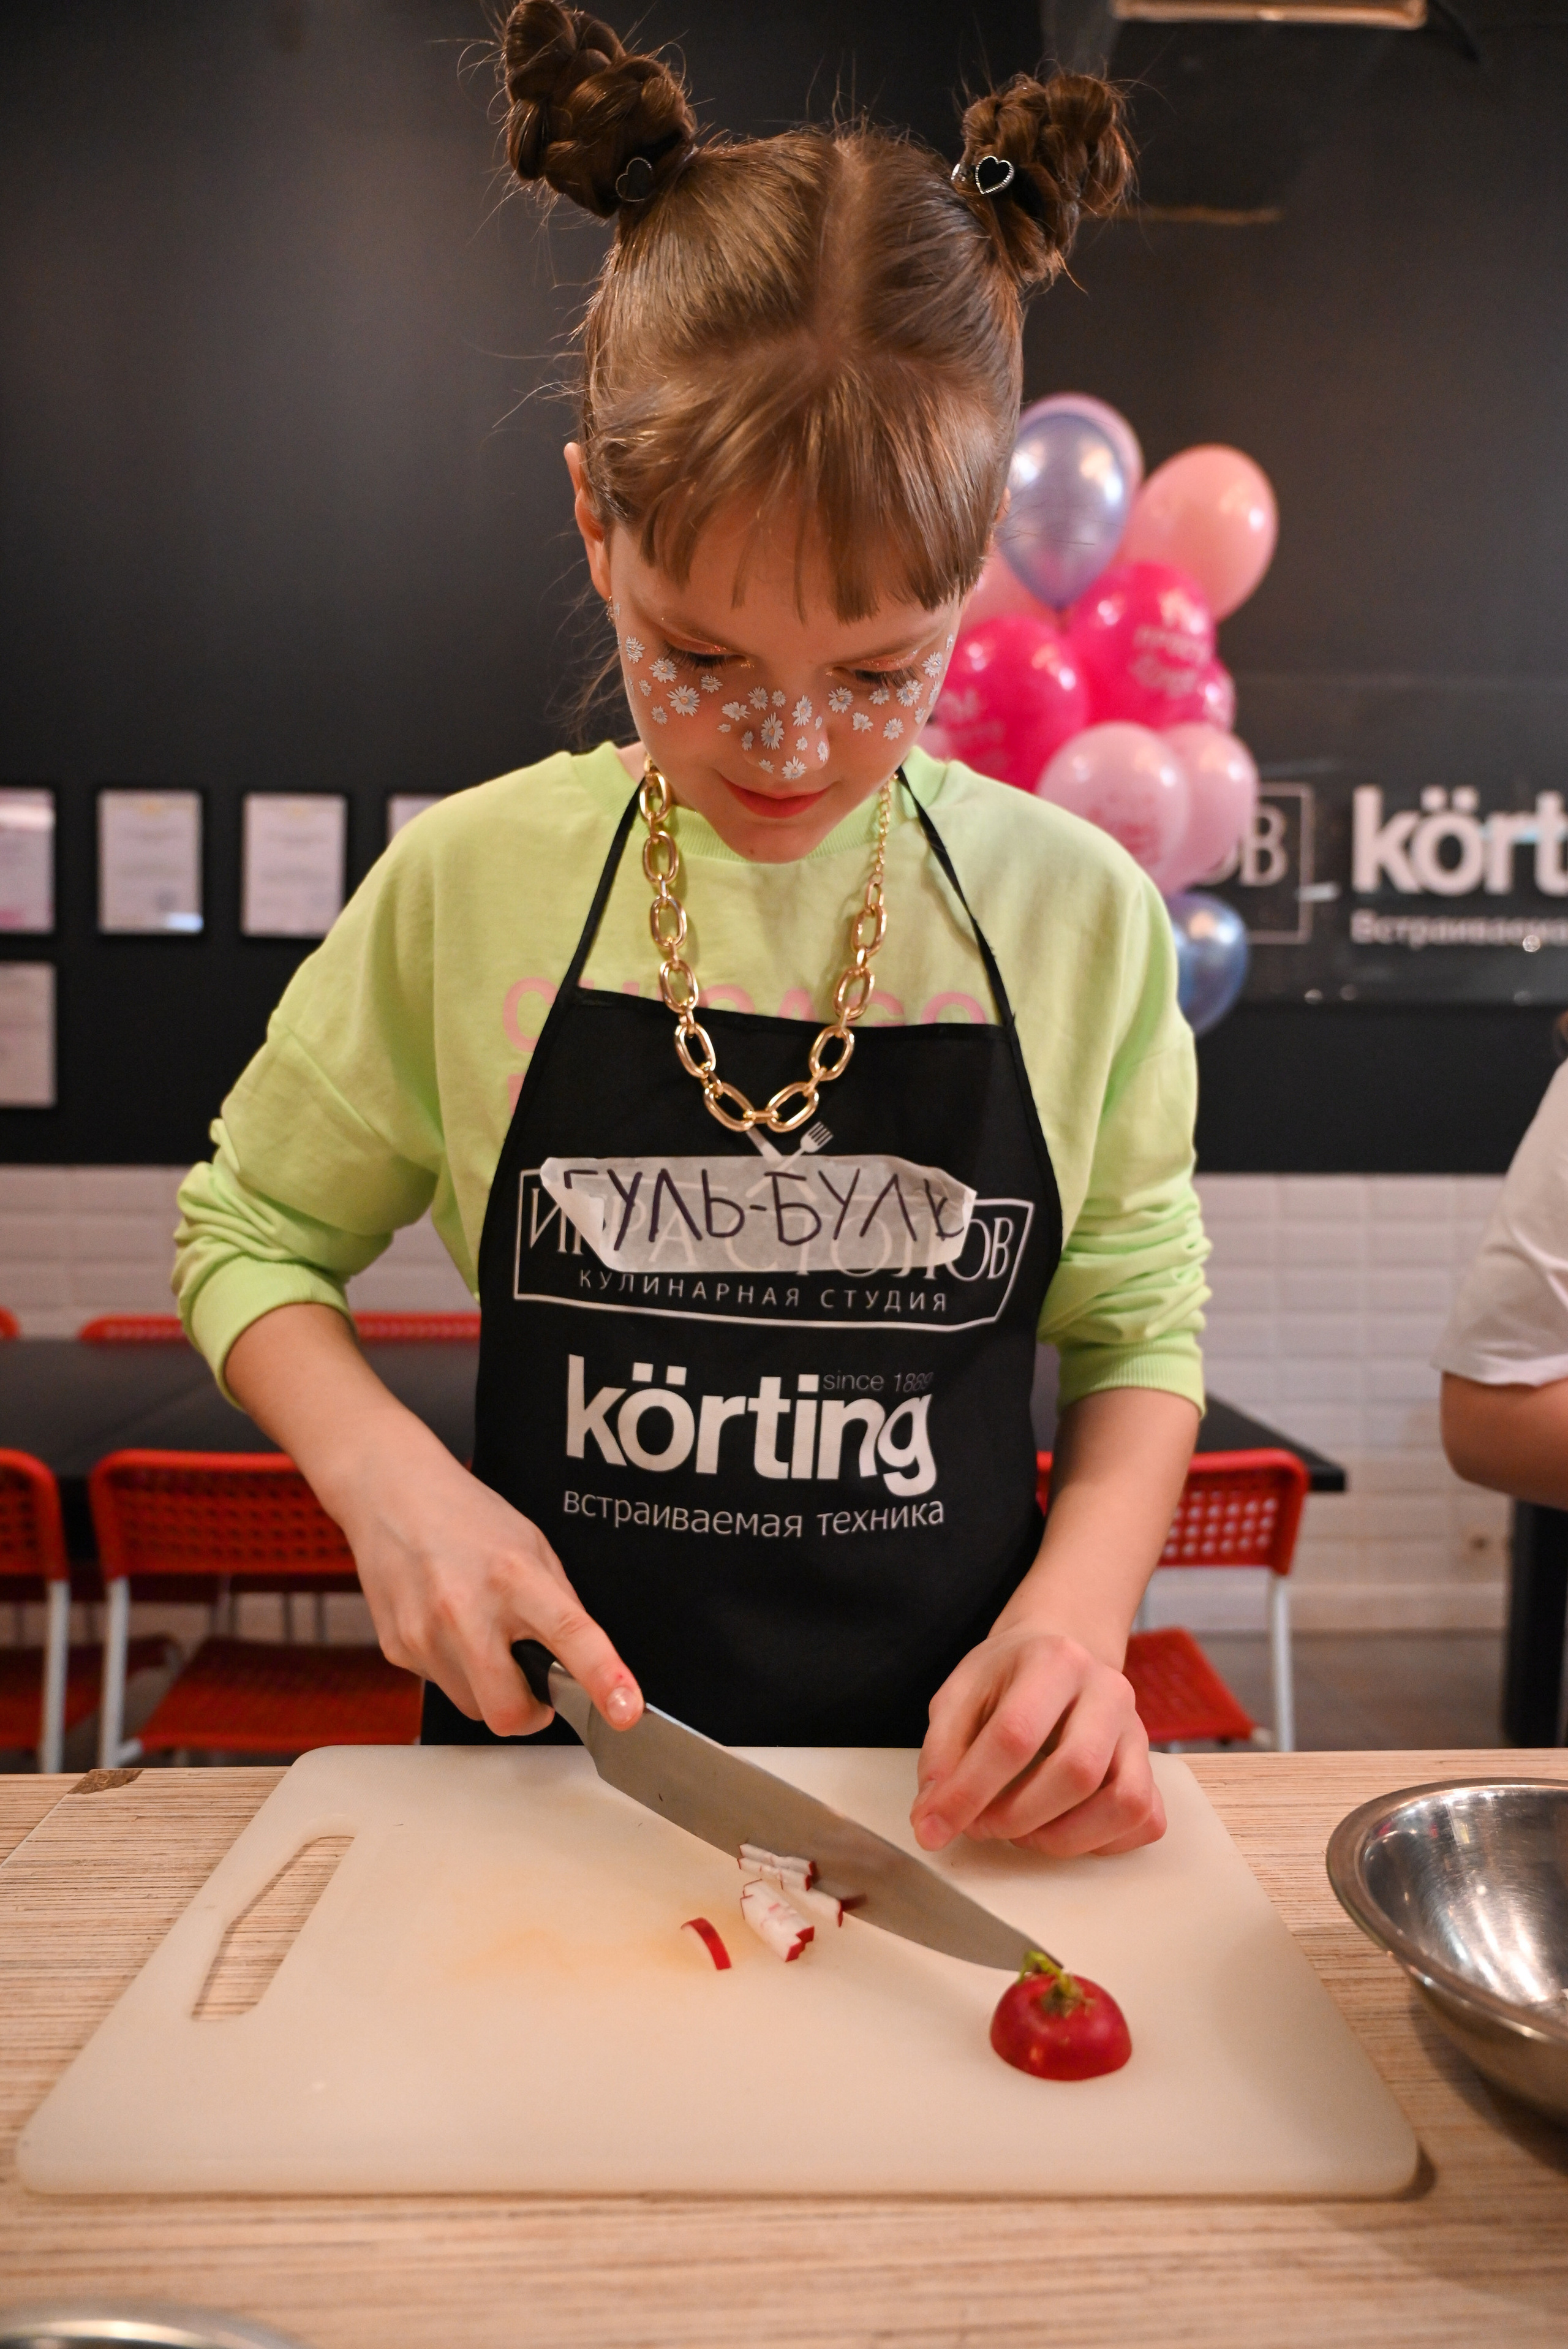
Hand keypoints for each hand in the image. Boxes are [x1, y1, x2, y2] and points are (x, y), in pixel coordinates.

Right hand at [341, 1437, 642, 1738]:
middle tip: (533, 1684)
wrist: (392, 1494)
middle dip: (528, 1711)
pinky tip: (448, 1628)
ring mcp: (425, 1633)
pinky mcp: (398, 1649)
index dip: (603, 1678)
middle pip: (508, 1710)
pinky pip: (442, 1686)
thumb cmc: (466, 1517)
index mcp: (515, 1575)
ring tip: (481, 1636)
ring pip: (474, 1707)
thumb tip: (583, 1664)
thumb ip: (560, 1605)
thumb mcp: (531, 1546)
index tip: (625, 1709)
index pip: (569, 1635)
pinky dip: (455, 1670)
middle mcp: (467, 1608)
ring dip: (489, 1688)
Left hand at [909, 1623, 1163, 1859]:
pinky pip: (1145, 1819)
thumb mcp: (960, 1694)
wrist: (1060, 1651)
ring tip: (1021, 1830)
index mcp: (1054, 1661)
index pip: (1015, 1735)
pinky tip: (1061, 1828)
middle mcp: (1108, 1691)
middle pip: (1077, 1772)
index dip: (969, 1791)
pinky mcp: (1150, 1763)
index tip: (932, 1826)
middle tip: (980, 1825)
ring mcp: (1136, 1729)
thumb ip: (941, 1751)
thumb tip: (932, 1816)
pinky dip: (1101, 1841)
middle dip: (1016, 1817)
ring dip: (1062, 1837)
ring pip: (1123, 1803)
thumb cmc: (1006, 1677)